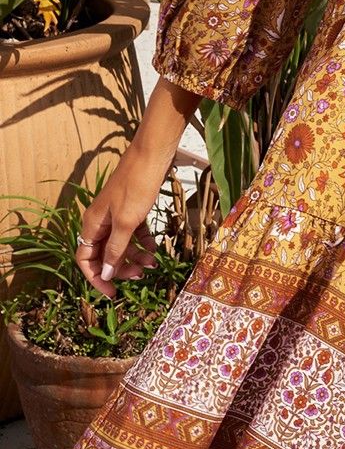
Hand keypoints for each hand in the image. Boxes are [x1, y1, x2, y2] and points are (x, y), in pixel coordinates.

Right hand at [74, 144, 167, 297]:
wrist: (152, 155)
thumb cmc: (137, 186)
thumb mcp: (126, 221)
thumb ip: (115, 248)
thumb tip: (106, 273)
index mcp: (92, 224)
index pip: (85, 259)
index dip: (96, 278)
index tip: (112, 293)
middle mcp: (101, 221)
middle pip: (104, 254)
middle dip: (120, 267)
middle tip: (140, 275)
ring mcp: (116, 214)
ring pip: (121, 244)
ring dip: (134, 256)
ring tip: (152, 263)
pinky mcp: (132, 208)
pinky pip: (134, 232)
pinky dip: (143, 241)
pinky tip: (155, 247)